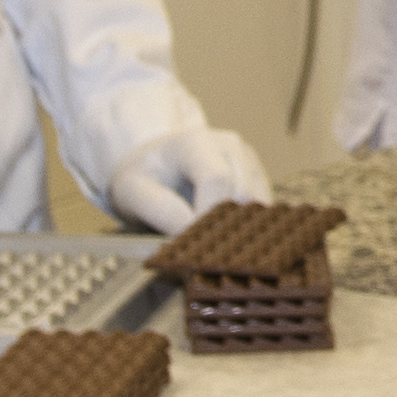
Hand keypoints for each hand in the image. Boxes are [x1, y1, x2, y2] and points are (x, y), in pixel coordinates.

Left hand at [108, 126, 272, 231]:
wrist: (155, 165)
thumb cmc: (144, 178)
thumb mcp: (132, 191)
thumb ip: (160, 210)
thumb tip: (189, 233)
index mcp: (196, 143)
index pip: (216, 180)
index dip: (208, 217)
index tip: (192, 247)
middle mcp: (229, 146)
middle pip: (242, 195)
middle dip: (223, 228)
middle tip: (201, 254)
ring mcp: (248, 160)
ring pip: (259, 205)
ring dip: (237, 230)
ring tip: (211, 245)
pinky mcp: (259, 177)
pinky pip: (263, 211)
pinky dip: (246, 228)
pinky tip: (224, 237)